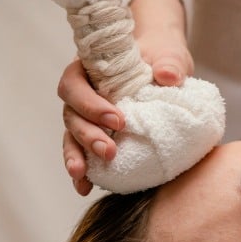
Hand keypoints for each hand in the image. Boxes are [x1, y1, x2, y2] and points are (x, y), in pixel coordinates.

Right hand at [59, 0, 191, 194]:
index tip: (118, 120)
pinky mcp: (98, 133)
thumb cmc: (161, 54)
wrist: (164, 63)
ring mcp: (87, 115)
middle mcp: (82, 92)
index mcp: (90, 67)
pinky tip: (86, 188)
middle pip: (71, 114)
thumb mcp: (169, 53)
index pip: (75, 83)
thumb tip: (168, 76)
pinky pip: (83, 152)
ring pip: (71, 136)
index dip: (89, 103)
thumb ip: (169, 62)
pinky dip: (83, 172)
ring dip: (77, 156)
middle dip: (87, 135)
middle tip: (110, 151)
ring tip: (84, 176)